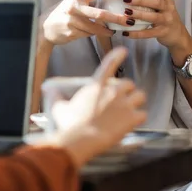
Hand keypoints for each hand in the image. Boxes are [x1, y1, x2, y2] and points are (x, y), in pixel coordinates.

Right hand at [42, 0, 134, 45]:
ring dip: (107, 30)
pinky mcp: (71, 32)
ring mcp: (72, 21)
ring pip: (95, 28)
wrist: (45, 27)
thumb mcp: (74, 2)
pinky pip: (88, 34)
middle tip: (129, 20)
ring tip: (113, 31)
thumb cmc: (63, 13)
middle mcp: (74, 7)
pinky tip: (100, 34)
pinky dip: (95, 34)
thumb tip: (111, 0)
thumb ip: (88, 1)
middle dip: (116, 18)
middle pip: (100, 14)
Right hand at [52, 47, 146, 166]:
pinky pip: (143, 114)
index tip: (123, 50)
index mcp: (95, 86)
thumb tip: (48, 91)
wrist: (82, 139)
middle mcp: (112, 92)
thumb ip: (56, 97)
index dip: (117, 56)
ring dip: (136, 101)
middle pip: (129, 83)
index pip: (109, 64)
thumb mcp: (59, 108)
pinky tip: (134, 122)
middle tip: (122, 99)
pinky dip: (139, 117)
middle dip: (127, 90)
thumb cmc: (70, 124)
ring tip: (131, 108)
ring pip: (140, 96)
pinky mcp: (131, 118)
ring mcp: (124, 104)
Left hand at [121, 0, 190, 52]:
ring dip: (139, 14)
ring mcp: (167, 21)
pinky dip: (137, 33)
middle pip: (156, 2)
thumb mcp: (160, 4)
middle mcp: (169, 8)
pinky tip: (126, 32)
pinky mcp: (163, 32)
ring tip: (126, 13)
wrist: (176, 33)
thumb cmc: (163, 14)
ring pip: (154, 17)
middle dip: (141, 0)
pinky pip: (149, 33)